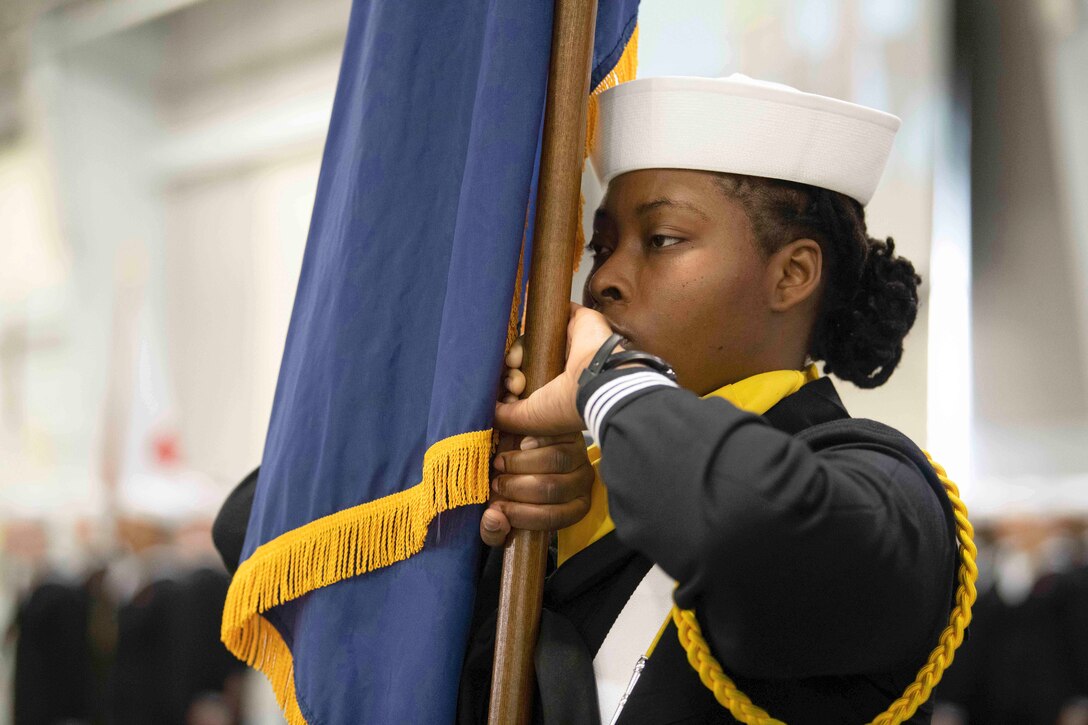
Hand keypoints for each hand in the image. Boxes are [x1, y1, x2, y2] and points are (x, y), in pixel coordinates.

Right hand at [479, 432, 592, 546]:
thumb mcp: (497, 513)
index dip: (522, 514)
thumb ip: (492, 529)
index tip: (496, 507)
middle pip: (552, 488)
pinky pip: (550, 436)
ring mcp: (579, 455)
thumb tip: (494, 518)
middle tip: (496, 482)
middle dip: (516, 487)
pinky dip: (530, 441)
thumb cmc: (508, 486)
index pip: (553, 517)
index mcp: (572, 509)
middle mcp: (582, 483)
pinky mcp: (569, 431)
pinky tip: (518, 444)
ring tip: (500, 462)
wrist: (509, 451)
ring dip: (519, 463)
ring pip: (554, 460)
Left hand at [493, 302, 613, 435]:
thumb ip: (505, 416)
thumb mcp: (529, 420)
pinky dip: (531, 314)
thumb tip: (487, 410)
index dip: (510, 385)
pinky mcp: (576, 319)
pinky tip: (522, 328)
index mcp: (556, 391)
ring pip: (530, 338)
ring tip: (514, 364)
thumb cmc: (567, 406)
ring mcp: (569, 343)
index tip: (510, 394)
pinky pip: (548, 310)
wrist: (596, 383)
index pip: (526, 382)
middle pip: (525, 361)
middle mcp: (563, 367)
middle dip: (511, 372)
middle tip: (514, 383)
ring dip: (516, 351)